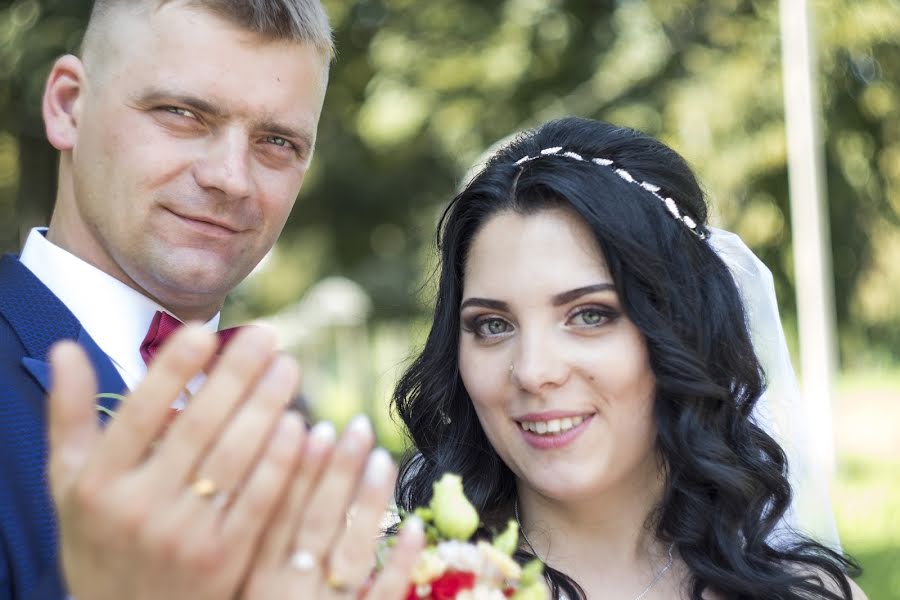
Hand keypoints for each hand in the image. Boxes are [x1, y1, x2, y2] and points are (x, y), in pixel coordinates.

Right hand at [48, 325, 302, 599]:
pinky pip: (259, 500)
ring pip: (234, 458)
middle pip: (197, 427)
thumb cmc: (99, 538)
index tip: (204, 329)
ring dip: (267, 406)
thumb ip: (69, 414)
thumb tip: (67, 347)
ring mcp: (183, 536)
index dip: (173, 369)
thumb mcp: (68, 482)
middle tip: (269, 336)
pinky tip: (299, 424)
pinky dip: (281, 460)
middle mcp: (138, 508)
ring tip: (288, 367)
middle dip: (237, 375)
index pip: (139, 413)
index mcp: (97, 482)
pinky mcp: (224, 559)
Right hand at [241, 415, 424, 598]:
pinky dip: (398, 562)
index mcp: (251, 576)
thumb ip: (254, 535)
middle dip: (338, 471)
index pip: (273, 513)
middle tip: (358, 426)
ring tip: (384, 458)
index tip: (311, 425)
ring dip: (368, 503)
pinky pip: (382, 596)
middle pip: (316, 523)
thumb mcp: (240, 580)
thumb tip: (269, 464)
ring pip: (350, 552)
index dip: (294, 469)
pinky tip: (416, 527)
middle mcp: (285, 593)